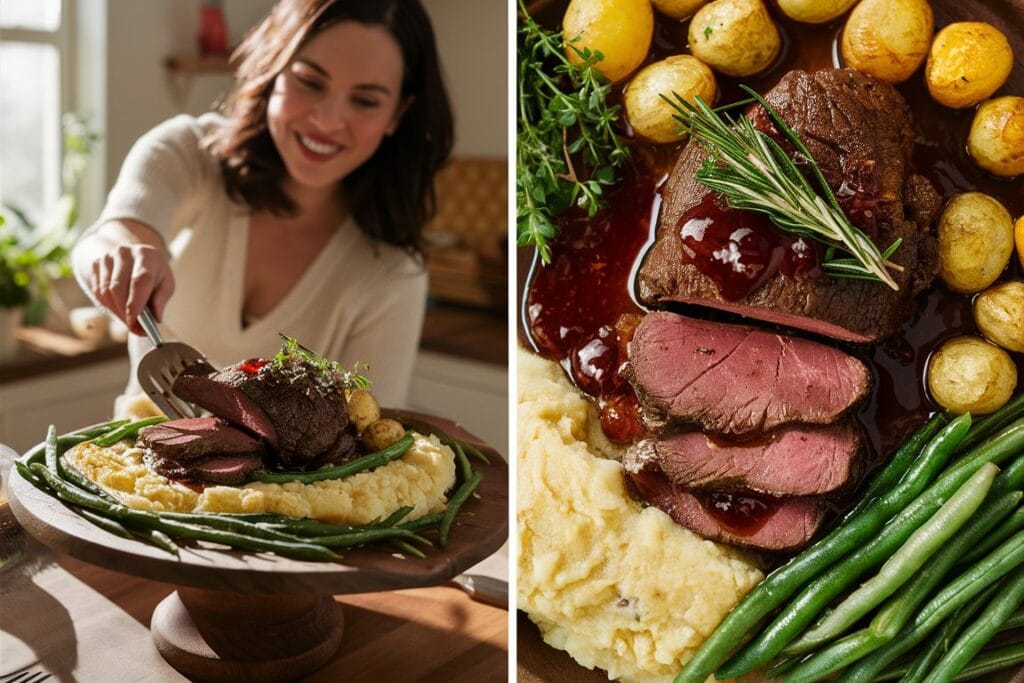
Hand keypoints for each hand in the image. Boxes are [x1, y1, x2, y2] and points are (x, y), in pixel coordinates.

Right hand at [75, 221, 174, 335]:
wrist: (136, 256)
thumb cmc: (154, 273)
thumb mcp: (166, 284)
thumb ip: (160, 301)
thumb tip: (154, 320)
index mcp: (146, 255)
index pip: (139, 280)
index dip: (135, 304)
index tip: (135, 323)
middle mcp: (124, 253)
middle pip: (118, 288)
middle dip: (124, 312)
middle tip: (134, 328)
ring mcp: (107, 258)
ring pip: (105, 292)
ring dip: (116, 311)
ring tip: (129, 320)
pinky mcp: (96, 265)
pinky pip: (98, 292)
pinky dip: (108, 306)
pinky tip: (119, 309)